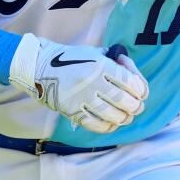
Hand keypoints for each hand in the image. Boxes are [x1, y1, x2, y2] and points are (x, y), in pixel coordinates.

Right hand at [8, 34, 148, 133]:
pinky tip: (111, 123)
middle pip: (126, 102)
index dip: (141, 90)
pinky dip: (108, 126)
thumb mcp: (94, 52)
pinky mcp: (73, 111)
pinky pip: (97, 125)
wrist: (38, 65)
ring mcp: (83, 98)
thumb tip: (133, 79)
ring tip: (125, 116)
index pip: (132, 82)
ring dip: (124, 118)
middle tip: (136, 107)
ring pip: (114, 116)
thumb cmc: (69, 58)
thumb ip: (114, 64)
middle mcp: (94, 82)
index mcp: (101, 64)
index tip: (141, 93)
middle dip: (135, 106)